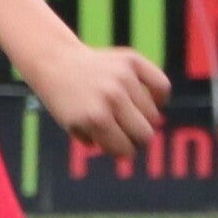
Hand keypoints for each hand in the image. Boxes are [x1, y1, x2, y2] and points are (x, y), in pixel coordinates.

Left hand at [30, 42, 169, 156]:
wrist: (55, 63)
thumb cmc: (64, 100)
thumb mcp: (73, 127)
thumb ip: (100, 142)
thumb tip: (126, 155)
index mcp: (95, 119)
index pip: (125, 150)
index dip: (123, 152)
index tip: (119, 148)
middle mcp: (112, 98)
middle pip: (145, 134)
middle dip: (136, 139)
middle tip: (126, 133)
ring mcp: (123, 78)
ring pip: (152, 114)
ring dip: (142, 118)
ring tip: (127, 113)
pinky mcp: (132, 61)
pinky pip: (162, 85)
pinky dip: (160, 97)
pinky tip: (152, 102)